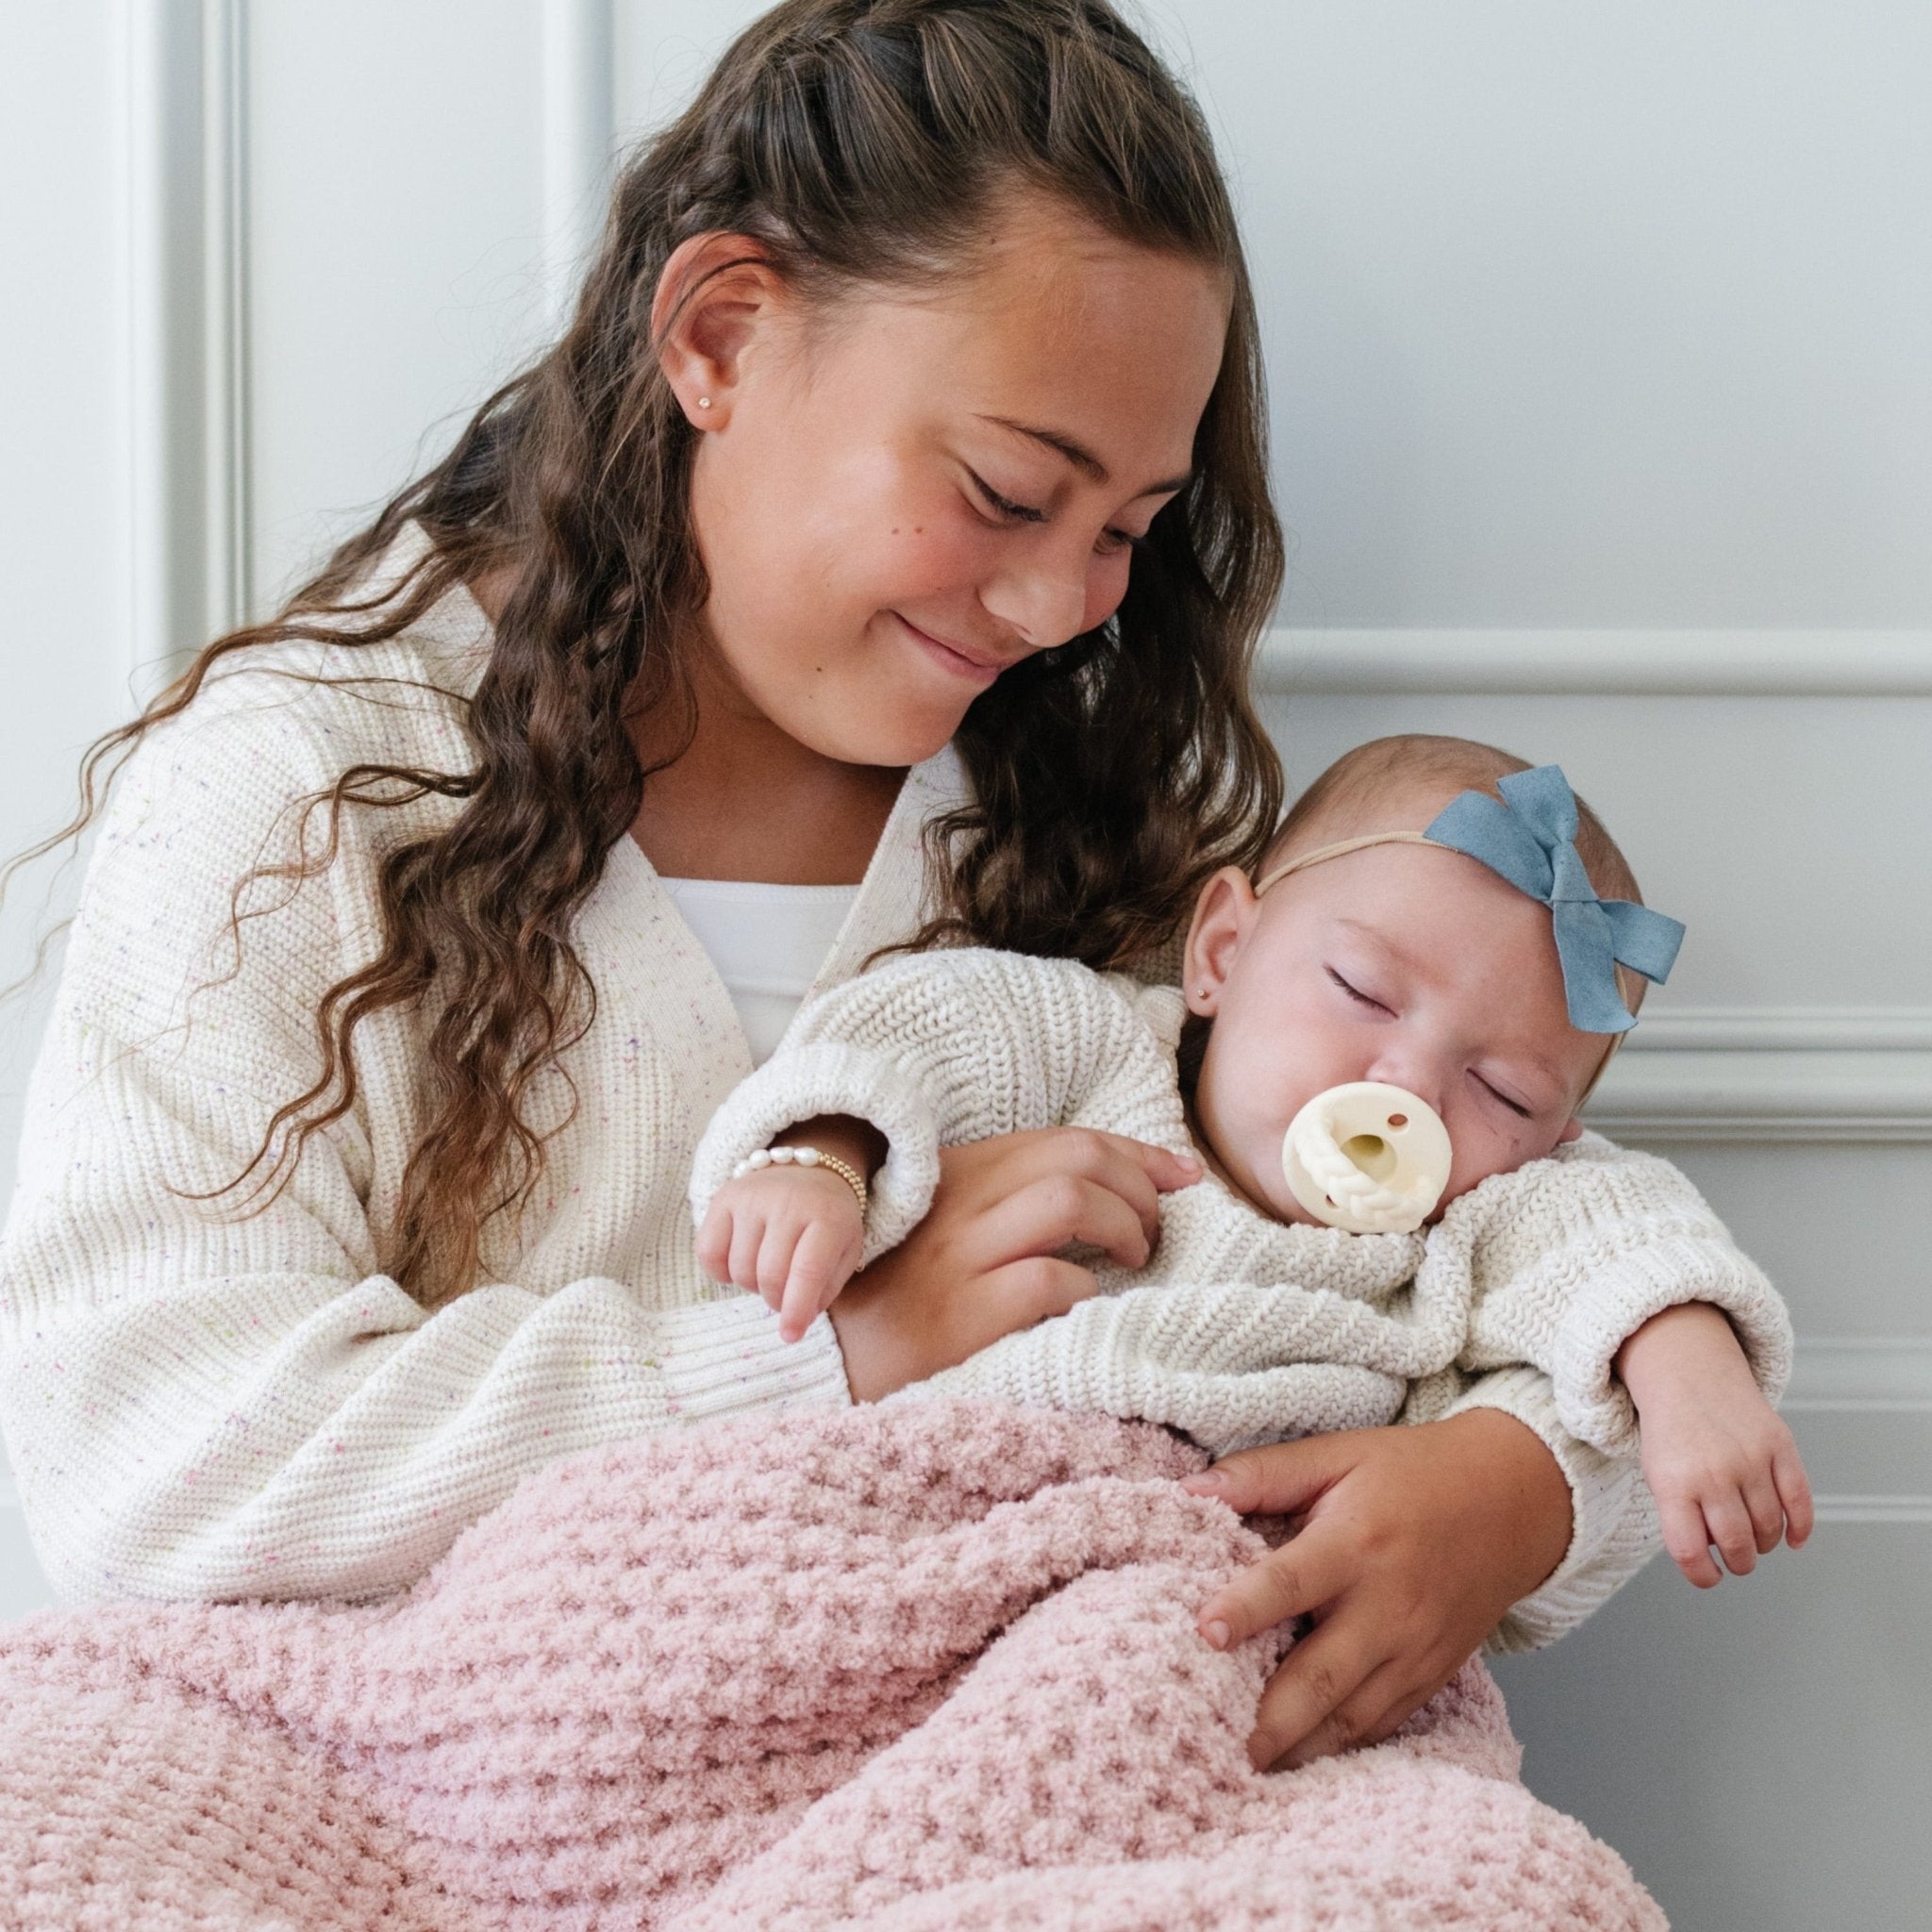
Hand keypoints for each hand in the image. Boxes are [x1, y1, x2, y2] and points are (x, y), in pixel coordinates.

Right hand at [695, 1164, 864, 1342]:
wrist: (807, 1168)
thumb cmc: (827, 1219)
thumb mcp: (844, 1249)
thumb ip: (825, 1288)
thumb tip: (797, 1321)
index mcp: (828, 1217)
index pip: (807, 1270)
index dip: (796, 1310)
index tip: (790, 1336)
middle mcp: (788, 1202)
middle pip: (769, 1275)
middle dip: (776, 1300)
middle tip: (784, 1297)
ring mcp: (752, 1197)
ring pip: (739, 1269)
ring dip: (752, 1286)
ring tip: (767, 1272)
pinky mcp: (724, 1198)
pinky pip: (708, 1253)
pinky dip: (721, 1272)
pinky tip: (739, 1264)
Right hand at [828, 1127, 1201, 1401]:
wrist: (815, 1357)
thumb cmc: (887, 1296)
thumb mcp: (936, 1229)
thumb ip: (997, 1203)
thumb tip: (1096, 1194)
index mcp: (955, 1173)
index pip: (1063, 1139)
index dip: (1136, 1152)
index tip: (1182, 1174)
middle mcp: (957, 1203)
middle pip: (1076, 1158)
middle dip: (1139, 1185)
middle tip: (1155, 1229)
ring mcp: (957, 1257)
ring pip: (1068, 1201)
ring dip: (1122, 1226)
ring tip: (1133, 1259)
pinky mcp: (959, 1316)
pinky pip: (1048, 1280)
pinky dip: (1085, 1289)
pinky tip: (1085, 1306)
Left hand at [1179, 1408, 1571, 1771]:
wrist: (1513, 1501)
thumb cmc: (1412, 1474)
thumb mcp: (1337, 1454)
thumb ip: (1262, 1474)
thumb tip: (1188, 1488)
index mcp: (1357, 1542)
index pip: (1291, 1581)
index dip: (1245, 1608)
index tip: (1203, 1633)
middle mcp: (1387, 1605)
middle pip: (1320, 1676)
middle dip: (1268, 1718)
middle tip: (1216, 1745)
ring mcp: (1415, 1650)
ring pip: (1350, 1717)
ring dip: (1298, 1747)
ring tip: (1245, 1769)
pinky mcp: (1432, 1676)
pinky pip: (1381, 1724)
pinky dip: (1339, 1747)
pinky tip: (1299, 1759)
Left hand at [1616, 1301, 1814, 1586]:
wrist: (1686, 1373)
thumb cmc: (1671, 1432)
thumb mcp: (1657, 1473)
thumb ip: (1680, 1516)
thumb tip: (1711, 1560)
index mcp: (1672, 1483)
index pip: (1690, 1551)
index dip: (1703, 1576)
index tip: (1710, 1577)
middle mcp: (1713, 1472)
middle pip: (1738, 1545)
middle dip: (1739, 1562)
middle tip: (1737, 1559)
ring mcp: (1749, 1458)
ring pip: (1770, 1528)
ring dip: (1764, 1544)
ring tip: (1754, 1539)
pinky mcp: (1779, 1445)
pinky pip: (1800, 1502)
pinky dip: (1799, 1528)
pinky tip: (1792, 1539)